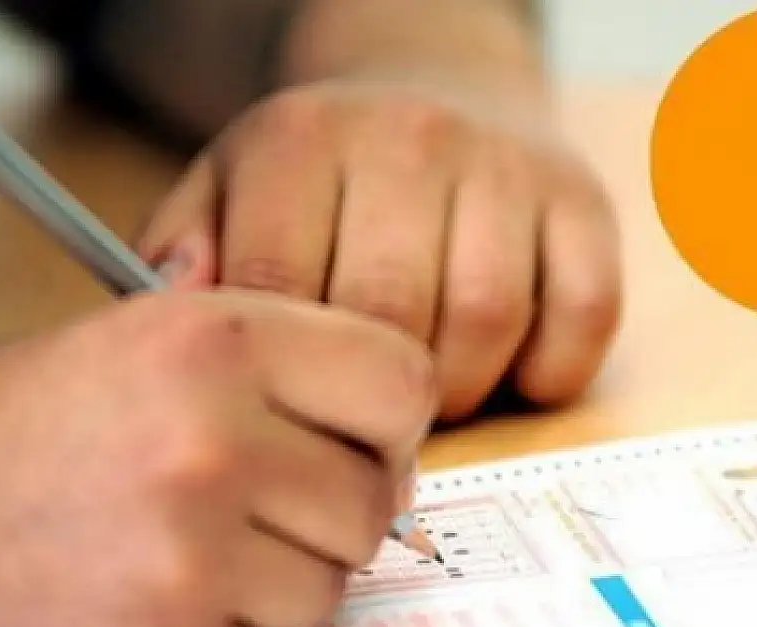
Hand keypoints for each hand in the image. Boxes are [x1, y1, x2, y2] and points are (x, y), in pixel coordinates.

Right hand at [0, 289, 434, 626]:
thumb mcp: (127, 351)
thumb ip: (264, 373)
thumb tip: (386, 423)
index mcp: (209, 334)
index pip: (400, 377)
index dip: (385, 422)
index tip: (354, 442)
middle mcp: (212, 429)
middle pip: (376, 495)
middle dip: (328, 513)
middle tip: (250, 510)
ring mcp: (193, 543)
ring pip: (332, 579)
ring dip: (274, 580)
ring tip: (174, 552)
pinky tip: (143, 601)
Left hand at [134, 77, 622, 420]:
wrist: (437, 85)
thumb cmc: (325, 173)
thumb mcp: (230, 187)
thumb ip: (184, 250)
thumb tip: (172, 310)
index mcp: (305, 138)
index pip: (283, 288)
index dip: (283, 370)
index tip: (289, 395)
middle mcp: (411, 136)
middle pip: (391, 314)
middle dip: (372, 392)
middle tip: (363, 411)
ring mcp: (507, 166)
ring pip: (487, 321)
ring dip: (460, 387)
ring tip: (432, 388)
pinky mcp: (585, 202)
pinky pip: (583, 319)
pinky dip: (548, 369)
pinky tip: (510, 365)